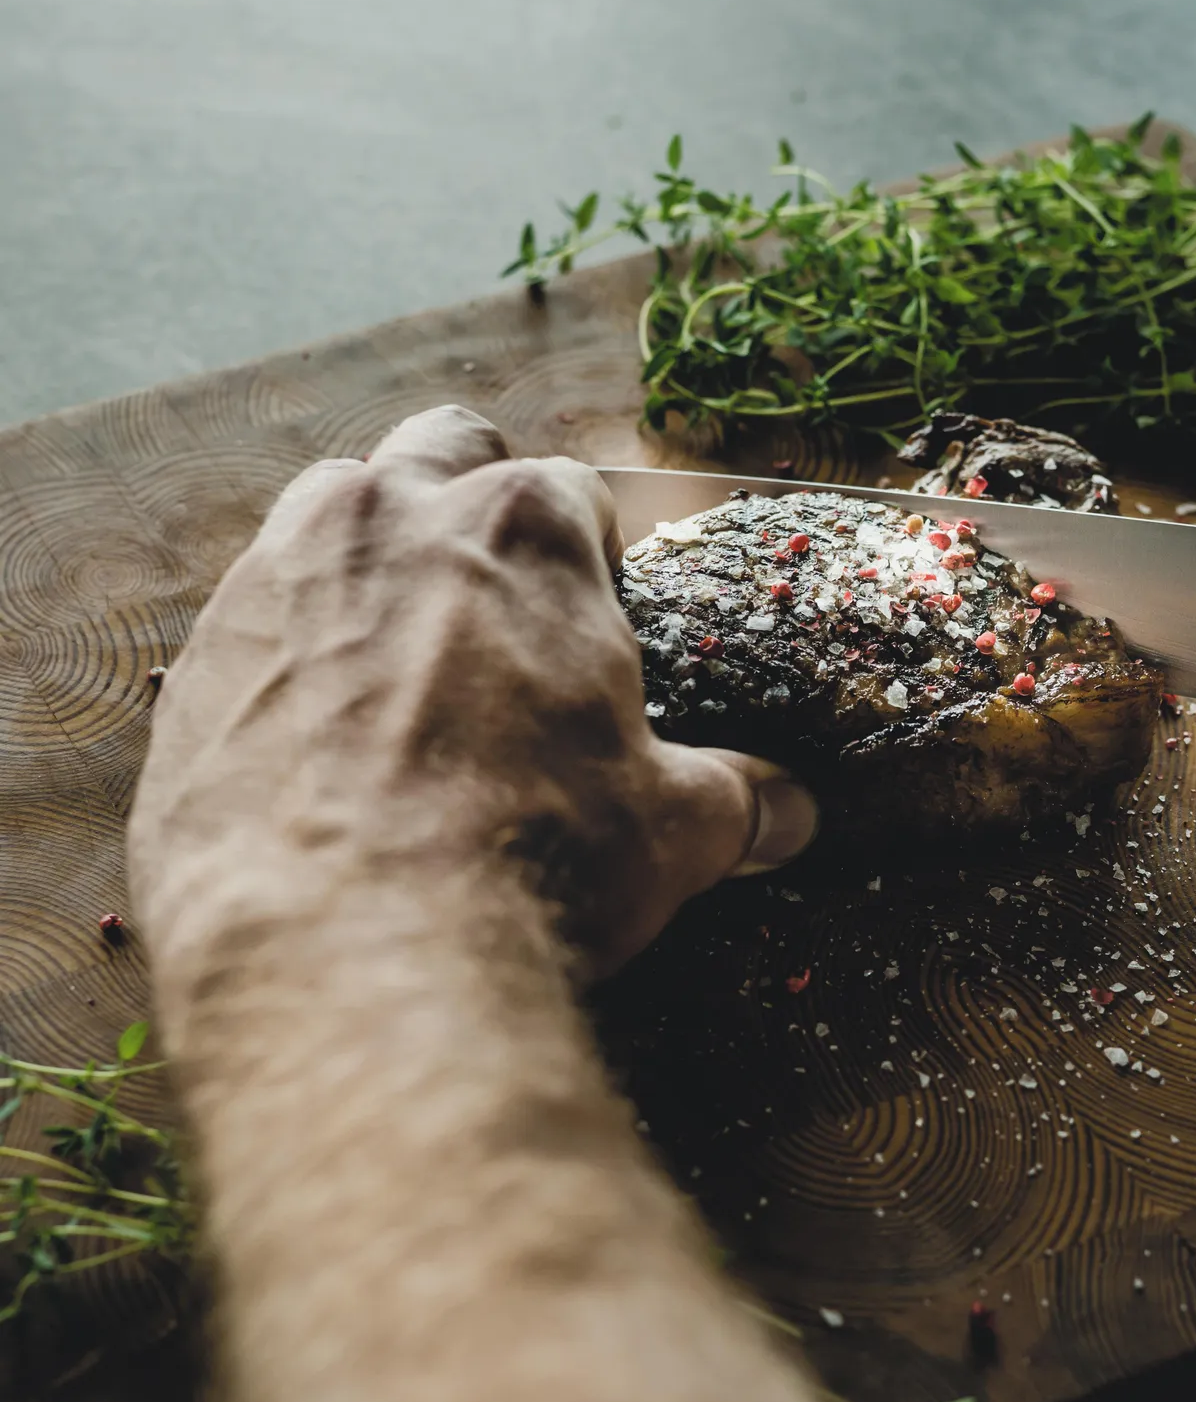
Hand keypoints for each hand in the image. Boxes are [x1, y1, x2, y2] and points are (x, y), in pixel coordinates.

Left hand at [129, 406, 815, 980]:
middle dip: (473, 504)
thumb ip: (736, 800)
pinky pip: (253, 614)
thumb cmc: (532, 862)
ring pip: (331, 511)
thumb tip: (790, 812)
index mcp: (525, 529)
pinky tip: (324, 740)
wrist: (344, 948)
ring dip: (374, 558)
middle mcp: (392, 517)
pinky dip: (293, 648)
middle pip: (441, 453)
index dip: (595, 549)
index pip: (570, 487)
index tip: (600, 611)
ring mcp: (278, 575)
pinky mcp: (199, 659)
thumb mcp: (672, 831)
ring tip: (407, 664)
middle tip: (503, 608)